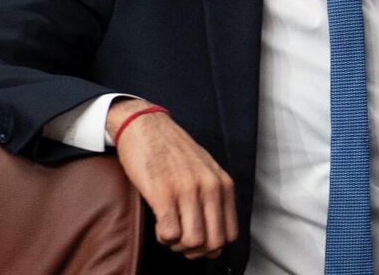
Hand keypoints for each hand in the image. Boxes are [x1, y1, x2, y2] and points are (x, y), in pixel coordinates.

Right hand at [107, 99, 236, 258]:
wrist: (147, 127)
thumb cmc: (174, 152)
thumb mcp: (206, 170)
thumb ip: (214, 195)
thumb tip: (214, 231)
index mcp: (223, 185)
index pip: (230, 234)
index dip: (212, 247)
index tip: (196, 241)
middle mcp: (210, 188)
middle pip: (214, 242)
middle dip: (195, 251)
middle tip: (180, 242)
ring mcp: (187, 191)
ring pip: (193, 241)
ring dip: (178, 245)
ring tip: (169, 233)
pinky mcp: (163, 193)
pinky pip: (169, 233)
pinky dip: (163, 238)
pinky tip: (158, 226)